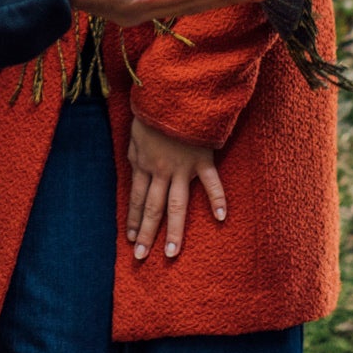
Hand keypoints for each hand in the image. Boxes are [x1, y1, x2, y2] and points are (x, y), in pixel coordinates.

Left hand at [126, 116, 224, 260]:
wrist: (172, 95)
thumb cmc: (152, 111)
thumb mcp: (135, 133)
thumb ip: (136, 154)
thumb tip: (135, 168)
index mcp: (143, 164)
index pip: (137, 199)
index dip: (134, 219)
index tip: (131, 239)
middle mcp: (161, 171)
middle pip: (153, 208)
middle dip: (147, 233)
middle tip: (141, 257)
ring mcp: (183, 168)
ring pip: (177, 205)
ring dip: (174, 230)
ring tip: (171, 253)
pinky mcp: (202, 160)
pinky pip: (211, 183)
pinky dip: (218, 199)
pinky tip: (221, 218)